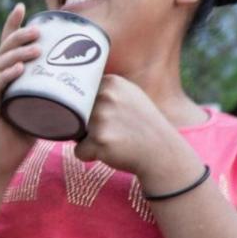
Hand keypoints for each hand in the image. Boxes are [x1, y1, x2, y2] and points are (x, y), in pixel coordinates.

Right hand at [0, 3, 40, 176]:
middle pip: (5, 51)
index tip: (22, 6)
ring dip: (17, 53)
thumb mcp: (41, 111)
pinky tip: (18, 69)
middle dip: (20, 35)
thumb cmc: (21, 137)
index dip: (12, 26)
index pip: (8, 47)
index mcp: (7, 79)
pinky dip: (7, 76)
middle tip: (38, 29)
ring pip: (1, 65)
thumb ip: (54, 97)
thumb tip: (87, 87)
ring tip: (35, 47)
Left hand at [73, 75, 199, 183]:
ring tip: (114, 141)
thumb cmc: (143, 126)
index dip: (90, 110)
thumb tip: (74, 87)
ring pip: (76, 132)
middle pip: (74, 114)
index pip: (79, 96)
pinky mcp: (100, 139)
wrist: (162, 153)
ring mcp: (102, 117)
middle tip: (113, 131)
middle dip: (87, 126)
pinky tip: (111, 152)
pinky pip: (79, 151)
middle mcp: (106, 96)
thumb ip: (107, 90)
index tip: (111, 117)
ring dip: (90, 140)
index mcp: (111, 82)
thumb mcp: (130, 97)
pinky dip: (90, 155)